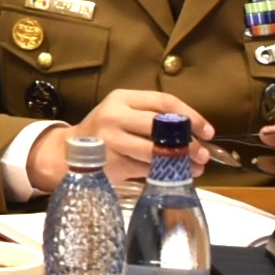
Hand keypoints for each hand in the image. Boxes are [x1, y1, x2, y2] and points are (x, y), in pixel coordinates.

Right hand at [23, 90, 211, 194]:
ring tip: (195, 167)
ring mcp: (111, 141)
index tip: (208, 131)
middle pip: (160, 126)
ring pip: (154, 151)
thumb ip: (152, 118)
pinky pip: (145, 169)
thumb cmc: (105, 131)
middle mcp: (115, 116)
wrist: (66, 151)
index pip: (163, 101)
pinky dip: (164, 174)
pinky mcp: (110, 163)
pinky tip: (176, 175)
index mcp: (122, 98)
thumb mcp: (123, 113)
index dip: (190, 116)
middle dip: (188, 142)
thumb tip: (196, 134)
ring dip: (180, 161)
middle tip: (204, 153)